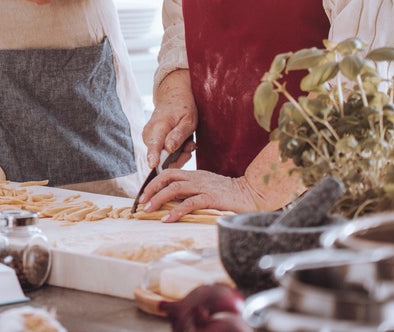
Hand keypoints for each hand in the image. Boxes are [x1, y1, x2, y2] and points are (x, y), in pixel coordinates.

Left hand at [135, 169, 260, 221]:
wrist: (252, 193)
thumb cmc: (230, 194)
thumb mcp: (207, 188)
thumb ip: (193, 191)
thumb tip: (174, 200)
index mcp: (194, 175)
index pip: (169, 173)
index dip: (154, 182)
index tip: (144, 195)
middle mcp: (196, 178)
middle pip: (167, 178)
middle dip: (151, 189)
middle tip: (141, 203)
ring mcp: (204, 186)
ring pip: (175, 188)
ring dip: (159, 198)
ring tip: (149, 210)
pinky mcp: (212, 198)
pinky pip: (190, 203)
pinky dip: (176, 210)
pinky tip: (167, 218)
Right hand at [143, 71, 196, 167]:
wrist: (172, 98)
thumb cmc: (182, 108)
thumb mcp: (188, 120)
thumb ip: (179, 134)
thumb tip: (169, 148)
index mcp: (159, 126)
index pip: (154, 144)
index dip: (153, 156)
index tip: (153, 164)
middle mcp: (149, 134)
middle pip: (161, 157)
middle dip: (178, 158)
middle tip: (191, 146)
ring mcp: (148, 138)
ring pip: (163, 158)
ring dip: (178, 155)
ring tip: (188, 143)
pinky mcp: (151, 142)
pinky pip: (163, 155)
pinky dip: (175, 153)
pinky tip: (182, 144)